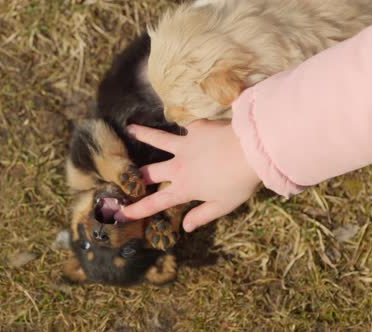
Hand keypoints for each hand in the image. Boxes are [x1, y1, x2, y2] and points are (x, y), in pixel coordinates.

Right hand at [115, 120, 260, 231]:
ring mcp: (184, 145)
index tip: (120, 214)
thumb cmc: (239, 182)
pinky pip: (186, 129)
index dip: (136, 210)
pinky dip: (186, 130)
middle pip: (150, 172)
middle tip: (123, 176)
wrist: (251, 149)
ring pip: (157, 140)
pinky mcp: (195, 129)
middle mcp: (178, 166)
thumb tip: (186, 228)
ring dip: (142, 134)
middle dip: (135, 176)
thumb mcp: (223, 205)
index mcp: (184, 188)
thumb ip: (202, 216)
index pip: (155, 202)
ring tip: (130, 129)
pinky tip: (188, 126)